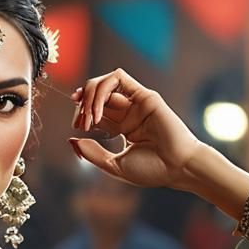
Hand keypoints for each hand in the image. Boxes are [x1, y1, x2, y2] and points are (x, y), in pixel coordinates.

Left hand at [68, 68, 202, 188]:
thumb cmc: (152, 170)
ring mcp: (137, 102)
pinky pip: (118, 78)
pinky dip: (101, 91)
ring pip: (104, 83)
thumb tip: (72, 140)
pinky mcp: (145, 95)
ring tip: (89, 118)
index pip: (95, 111)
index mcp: (122, 127)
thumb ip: (92, 153)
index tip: (77, 128)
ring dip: (90, 97)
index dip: (81, 114)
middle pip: (96, 95)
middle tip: (81, 123)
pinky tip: (98, 112)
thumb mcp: (113, 165)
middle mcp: (129, 112)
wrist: (177, 168)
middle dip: (82, 106)